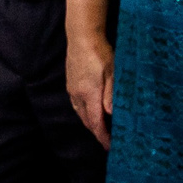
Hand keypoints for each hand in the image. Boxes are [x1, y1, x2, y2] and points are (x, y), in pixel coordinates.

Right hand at [66, 28, 113, 148]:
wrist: (82, 36)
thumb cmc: (100, 52)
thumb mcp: (112, 72)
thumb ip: (111, 94)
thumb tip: (111, 114)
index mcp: (89, 94)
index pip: (96, 123)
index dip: (103, 137)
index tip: (110, 146)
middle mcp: (78, 95)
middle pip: (87, 121)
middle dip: (97, 133)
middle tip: (108, 141)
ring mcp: (72, 90)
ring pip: (80, 114)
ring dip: (90, 124)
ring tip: (102, 130)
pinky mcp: (70, 84)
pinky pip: (77, 105)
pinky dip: (84, 113)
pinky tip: (91, 112)